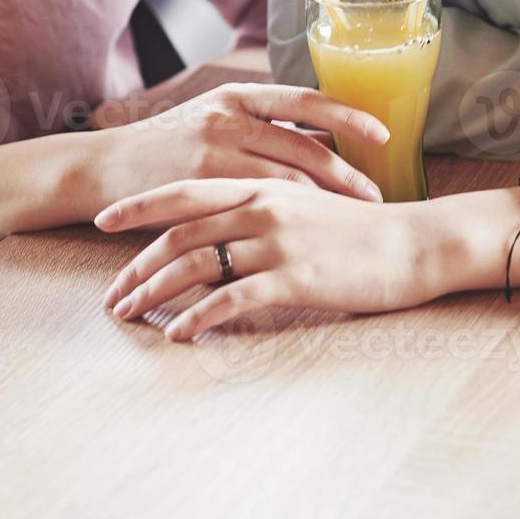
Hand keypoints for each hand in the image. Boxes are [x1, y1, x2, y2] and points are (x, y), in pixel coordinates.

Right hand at [88, 84, 388, 214]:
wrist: (104, 170)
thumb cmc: (167, 150)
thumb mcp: (216, 123)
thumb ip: (265, 131)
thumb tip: (326, 140)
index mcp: (237, 96)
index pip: (305, 98)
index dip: (347, 115)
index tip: (383, 134)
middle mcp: (228, 117)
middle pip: (304, 145)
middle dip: (347, 174)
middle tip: (377, 197)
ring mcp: (213, 152)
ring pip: (287, 179)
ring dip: (327, 202)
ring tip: (354, 220)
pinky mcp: (200, 187)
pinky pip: (256, 208)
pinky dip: (287, 222)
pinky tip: (308, 236)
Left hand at [96, 178, 439, 340]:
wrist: (417, 244)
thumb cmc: (364, 231)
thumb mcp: (309, 204)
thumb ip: (266, 209)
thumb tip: (228, 227)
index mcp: (262, 185)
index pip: (184, 192)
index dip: (138, 207)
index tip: (102, 222)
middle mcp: (262, 207)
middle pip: (179, 234)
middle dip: (136, 265)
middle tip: (112, 294)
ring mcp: (277, 242)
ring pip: (196, 265)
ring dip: (155, 292)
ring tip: (132, 316)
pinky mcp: (294, 277)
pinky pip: (230, 299)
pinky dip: (197, 317)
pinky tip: (177, 334)